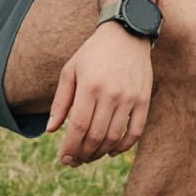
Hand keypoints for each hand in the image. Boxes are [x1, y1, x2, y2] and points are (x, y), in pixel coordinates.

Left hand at [45, 22, 153, 167]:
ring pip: (114, 137)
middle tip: (74, 162)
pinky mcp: (143, 100)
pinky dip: (123, 147)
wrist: (126, 34)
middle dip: (82, 154)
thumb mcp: (70, 70)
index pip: (78, 126)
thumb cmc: (93, 53)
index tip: (64, 159)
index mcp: (89, 85)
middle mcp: (110, 94)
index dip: (70, 147)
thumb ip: (61, 101)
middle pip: (95, 135)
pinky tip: (111, 151)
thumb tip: (51, 130)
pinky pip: (135, 131)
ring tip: (89, 157)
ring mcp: (129, 98)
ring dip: (99, 153)